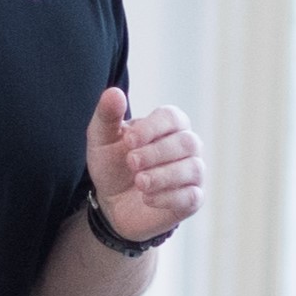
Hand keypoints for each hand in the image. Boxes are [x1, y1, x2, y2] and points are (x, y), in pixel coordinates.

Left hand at [85, 88, 201, 243]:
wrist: (112, 203)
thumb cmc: (112, 165)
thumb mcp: (102, 140)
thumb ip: (107, 115)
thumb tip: (114, 92)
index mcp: (168, 125)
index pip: (172, 118)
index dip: (152, 128)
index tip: (129, 141)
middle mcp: (187, 146)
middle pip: (186, 142)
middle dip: (157, 153)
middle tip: (131, 163)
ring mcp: (192, 173)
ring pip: (193, 168)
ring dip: (163, 176)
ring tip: (139, 182)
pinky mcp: (192, 199)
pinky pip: (192, 196)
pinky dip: (168, 197)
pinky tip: (147, 198)